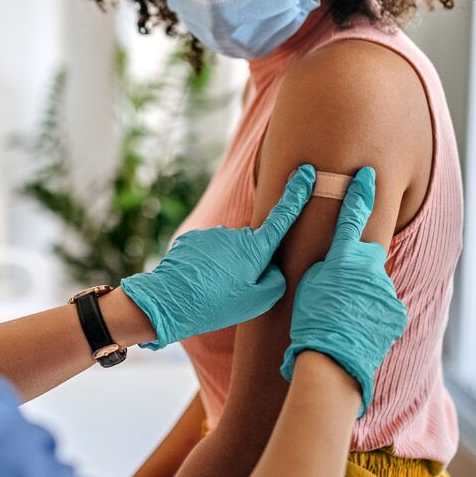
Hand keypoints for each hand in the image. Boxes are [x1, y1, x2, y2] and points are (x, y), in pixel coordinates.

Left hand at [120, 165, 315, 349]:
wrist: (169, 301)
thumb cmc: (217, 305)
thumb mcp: (258, 302)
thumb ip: (276, 280)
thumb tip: (273, 267)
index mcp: (255, 248)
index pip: (283, 216)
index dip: (297, 193)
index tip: (306, 171)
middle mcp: (235, 234)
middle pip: (252, 245)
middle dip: (249, 262)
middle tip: (234, 290)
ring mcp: (212, 234)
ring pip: (229, 249)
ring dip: (226, 265)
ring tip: (213, 289)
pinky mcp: (193, 238)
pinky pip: (208, 250)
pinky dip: (207, 264)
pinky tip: (198, 281)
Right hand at [280, 167, 408, 416]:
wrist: (333, 358)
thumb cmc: (311, 321)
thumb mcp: (309, 285)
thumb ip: (326, 267)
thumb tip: (337, 264)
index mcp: (344, 257)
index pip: (353, 215)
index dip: (359, 193)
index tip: (367, 175)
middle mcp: (371, 268)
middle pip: (367, 255)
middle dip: (357, 263)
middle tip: (339, 286)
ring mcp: (386, 290)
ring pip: (374, 284)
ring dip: (362, 295)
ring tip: (343, 317)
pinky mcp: (396, 311)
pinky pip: (383, 306)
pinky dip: (371, 314)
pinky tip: (357, 329)